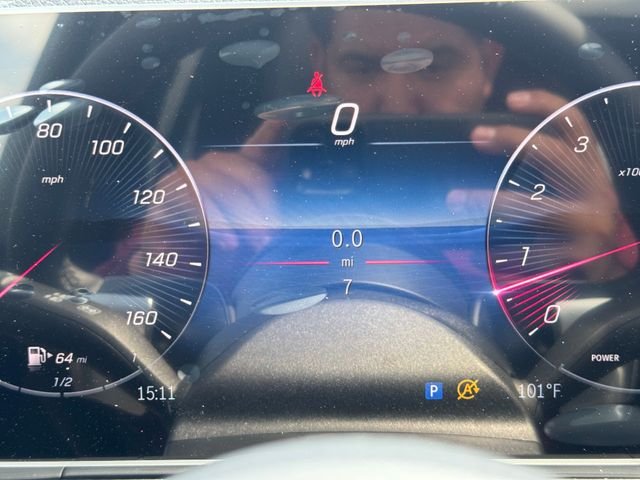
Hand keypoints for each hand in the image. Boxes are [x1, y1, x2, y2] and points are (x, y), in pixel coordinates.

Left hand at [471, 90, 637, 280]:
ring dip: (489, 201)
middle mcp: (596, 191)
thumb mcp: (578, 187)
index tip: (510, 99)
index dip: (545, 105)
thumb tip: (502, 142)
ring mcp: (589, 223)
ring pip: (532, 205)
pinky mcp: (577, 255)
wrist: (614, 269)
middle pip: (552, 153)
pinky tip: (484, 249)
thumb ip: (552, 167)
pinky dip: (504, 249)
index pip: (575, 125)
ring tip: (456, 198)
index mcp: (594, 171)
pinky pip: (528, 248)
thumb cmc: (586, 222)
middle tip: (476, 135)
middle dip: (512, 138)